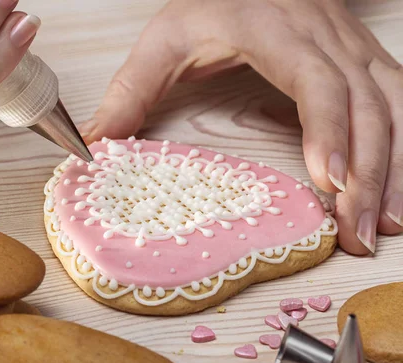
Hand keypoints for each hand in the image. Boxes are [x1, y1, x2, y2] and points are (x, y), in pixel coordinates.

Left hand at [81, 0, 402, 254]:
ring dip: (395, 170)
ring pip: (394, 108)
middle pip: (365, 105)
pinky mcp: (364, 62)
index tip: (329, 183)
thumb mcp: (164, 39)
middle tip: (357, 232)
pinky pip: (400, 104)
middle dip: (367, 174)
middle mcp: (325, 40)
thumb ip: (131, 91)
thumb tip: (96, 145)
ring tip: (388, 226)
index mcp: (275, 31)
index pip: (315, 80)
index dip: (328, 129)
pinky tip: (399, 191)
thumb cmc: (211, 0)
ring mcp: (352, 49)